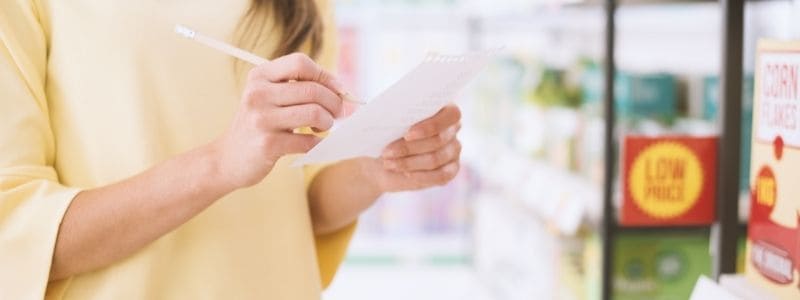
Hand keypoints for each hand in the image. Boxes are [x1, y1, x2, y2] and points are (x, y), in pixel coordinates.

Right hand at [211, 53, 345, 188]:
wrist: (228, 158)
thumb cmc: (259, 124)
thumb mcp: (269, 97)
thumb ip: (298, 87)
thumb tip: (341, 90)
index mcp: (260, 76)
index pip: (300, 63)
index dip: (326, 75)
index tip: (338, 90)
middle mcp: (258, 94)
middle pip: (312, 89)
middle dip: (334, 102)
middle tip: (337, 114)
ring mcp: (261, 119)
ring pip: (314, 113)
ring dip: (327, 122)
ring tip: (322, 127)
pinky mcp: (267, 144)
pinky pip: (307, 140)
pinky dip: (317, 142)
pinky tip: (312, 142)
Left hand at [366, 104, 461, 192]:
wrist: (379, 160)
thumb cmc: (381, 133)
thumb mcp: (378, 118)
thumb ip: (380, 110)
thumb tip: (368, 106)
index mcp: (442, 108)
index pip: (450, 114)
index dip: (431, 125)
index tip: (408, 134)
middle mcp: (452, 129)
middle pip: (439, 139)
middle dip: (410, 147)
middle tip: (387, 152)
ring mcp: (453, 150)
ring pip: (435, 158)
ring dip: (409, 162)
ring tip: (388, 162)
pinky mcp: (450, 171)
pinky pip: (440, 176)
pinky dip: (420, 176)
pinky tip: (405, 173)